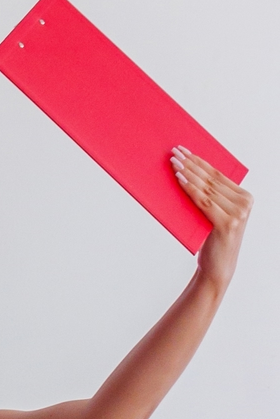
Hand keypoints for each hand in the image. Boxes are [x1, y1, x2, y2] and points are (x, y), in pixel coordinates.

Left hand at [173, 149, 251, 293]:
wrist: (217, 268)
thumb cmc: (211, 239)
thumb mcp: (213, 214)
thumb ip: (209, 197)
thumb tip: (186, 172)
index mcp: (244, 197)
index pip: (218, 174)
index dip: (200, 161)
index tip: (184, 150)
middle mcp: (244, 203)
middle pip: (212, 179)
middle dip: (192, 163)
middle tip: (175, 152)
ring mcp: (238, 213)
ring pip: (207, 188)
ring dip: (188, 173)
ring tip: (174, 162)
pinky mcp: (227, 223)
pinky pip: (204, 201)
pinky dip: (190, 189)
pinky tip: (179, 179)